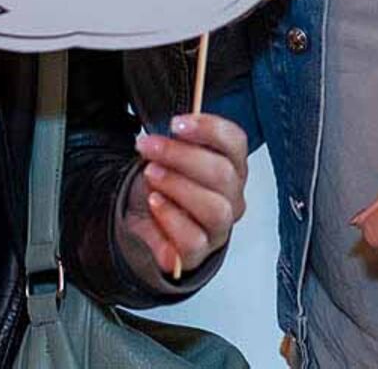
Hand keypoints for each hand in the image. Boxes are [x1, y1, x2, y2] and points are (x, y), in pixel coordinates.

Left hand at [118, 113, 249, 281]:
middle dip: (181, 155)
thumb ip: (179, 139)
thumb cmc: (161, 185)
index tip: (177, 124)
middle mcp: (232, 197)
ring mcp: (219, 228)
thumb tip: (177, 127)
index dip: (208, 129)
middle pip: (223, 174)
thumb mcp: (169, 154)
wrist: (142, 221)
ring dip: (177, 186)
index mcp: (232, 166)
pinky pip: (194, 239)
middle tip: (150, 148)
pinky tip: (154, 203)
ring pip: (215, 209)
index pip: (235, 142)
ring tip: (151, 174)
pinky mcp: (198, 253)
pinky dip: (170, 217)